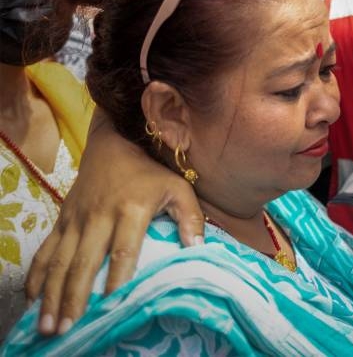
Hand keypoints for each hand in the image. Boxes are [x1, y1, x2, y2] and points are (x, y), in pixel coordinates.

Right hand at [24, 109, 202, 334]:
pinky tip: (33, 298)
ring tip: (47, 325)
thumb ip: (191, 218)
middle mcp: (99, 216)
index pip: (123, 250)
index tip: (111, 305)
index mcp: (131, 209)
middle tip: (66, 330)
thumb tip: (197, 249)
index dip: (116, 278)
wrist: (114, 144)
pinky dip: (37, 276)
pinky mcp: (62, 219)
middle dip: (74, 298)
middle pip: (84, 262)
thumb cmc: (151, 172)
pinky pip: (45, 251)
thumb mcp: (179, 188)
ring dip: (52, 295)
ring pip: (59, 261)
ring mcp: (77, 219)